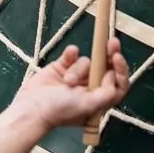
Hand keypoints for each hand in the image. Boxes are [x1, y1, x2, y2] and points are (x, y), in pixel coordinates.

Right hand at [10, 41, 130, 128]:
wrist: (32, 107)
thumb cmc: (61, 110)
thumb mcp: (89, 105)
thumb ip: (106, 92)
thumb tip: (112, 74)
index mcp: (100, 100)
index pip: (118, 84)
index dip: (121, 70)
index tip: (117, 57)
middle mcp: (91, 87)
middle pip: (107, 67)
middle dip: (110, 55)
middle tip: (112, 42)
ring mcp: (77, 76)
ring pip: (86, 61)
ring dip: (77, 69)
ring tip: (66, 81)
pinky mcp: (63, 67)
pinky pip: (72, 55)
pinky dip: (70, 55)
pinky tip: (67, 58)